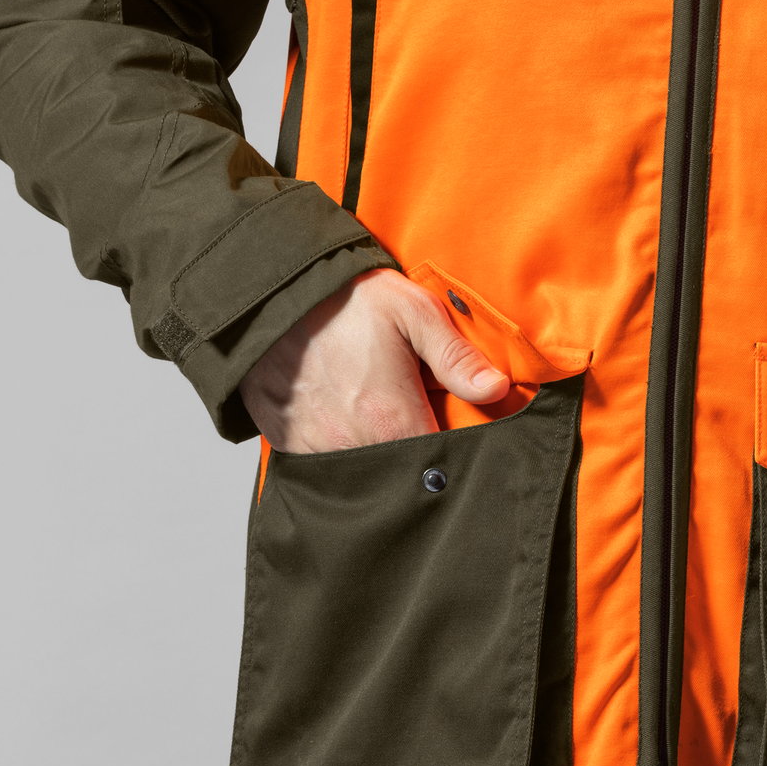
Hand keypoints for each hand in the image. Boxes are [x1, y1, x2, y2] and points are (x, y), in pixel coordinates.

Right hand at [237, 268, 508, 452]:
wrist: (269, 292)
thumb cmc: (344, 300)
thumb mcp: (413, 312)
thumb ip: (457, 357)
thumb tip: (497, 390)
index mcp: (392, 420)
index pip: (440, 464)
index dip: (454, 454)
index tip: (454, 432)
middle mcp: (354, 445)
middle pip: (402, 472)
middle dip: (416, 456)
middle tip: (416, 417)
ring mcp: (317, 449)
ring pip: (364, 473)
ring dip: (376, 453)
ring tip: (377, 416)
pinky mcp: (289, 444)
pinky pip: (324, 463)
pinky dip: (339, 450)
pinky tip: (344, 420)